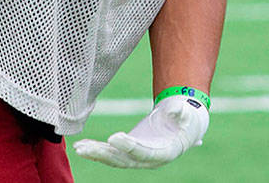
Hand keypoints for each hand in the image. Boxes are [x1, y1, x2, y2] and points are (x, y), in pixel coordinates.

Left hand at [73, 93, 209, 168]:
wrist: (183, 126)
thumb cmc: (187, 118)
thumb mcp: (189, 114)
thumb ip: (182, 111)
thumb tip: (176, 108)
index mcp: (165, 152)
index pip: (144, 152)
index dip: (129, 146)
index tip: (113, 137)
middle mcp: (149, 159)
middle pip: (124, 159)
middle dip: (104, 154)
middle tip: (86, 147)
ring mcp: (137, 157)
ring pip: (114, 159)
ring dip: (95, 154)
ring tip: (79, 148)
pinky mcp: (128, 152)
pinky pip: (110, 154)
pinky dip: (96, 150)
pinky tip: (81, 146)